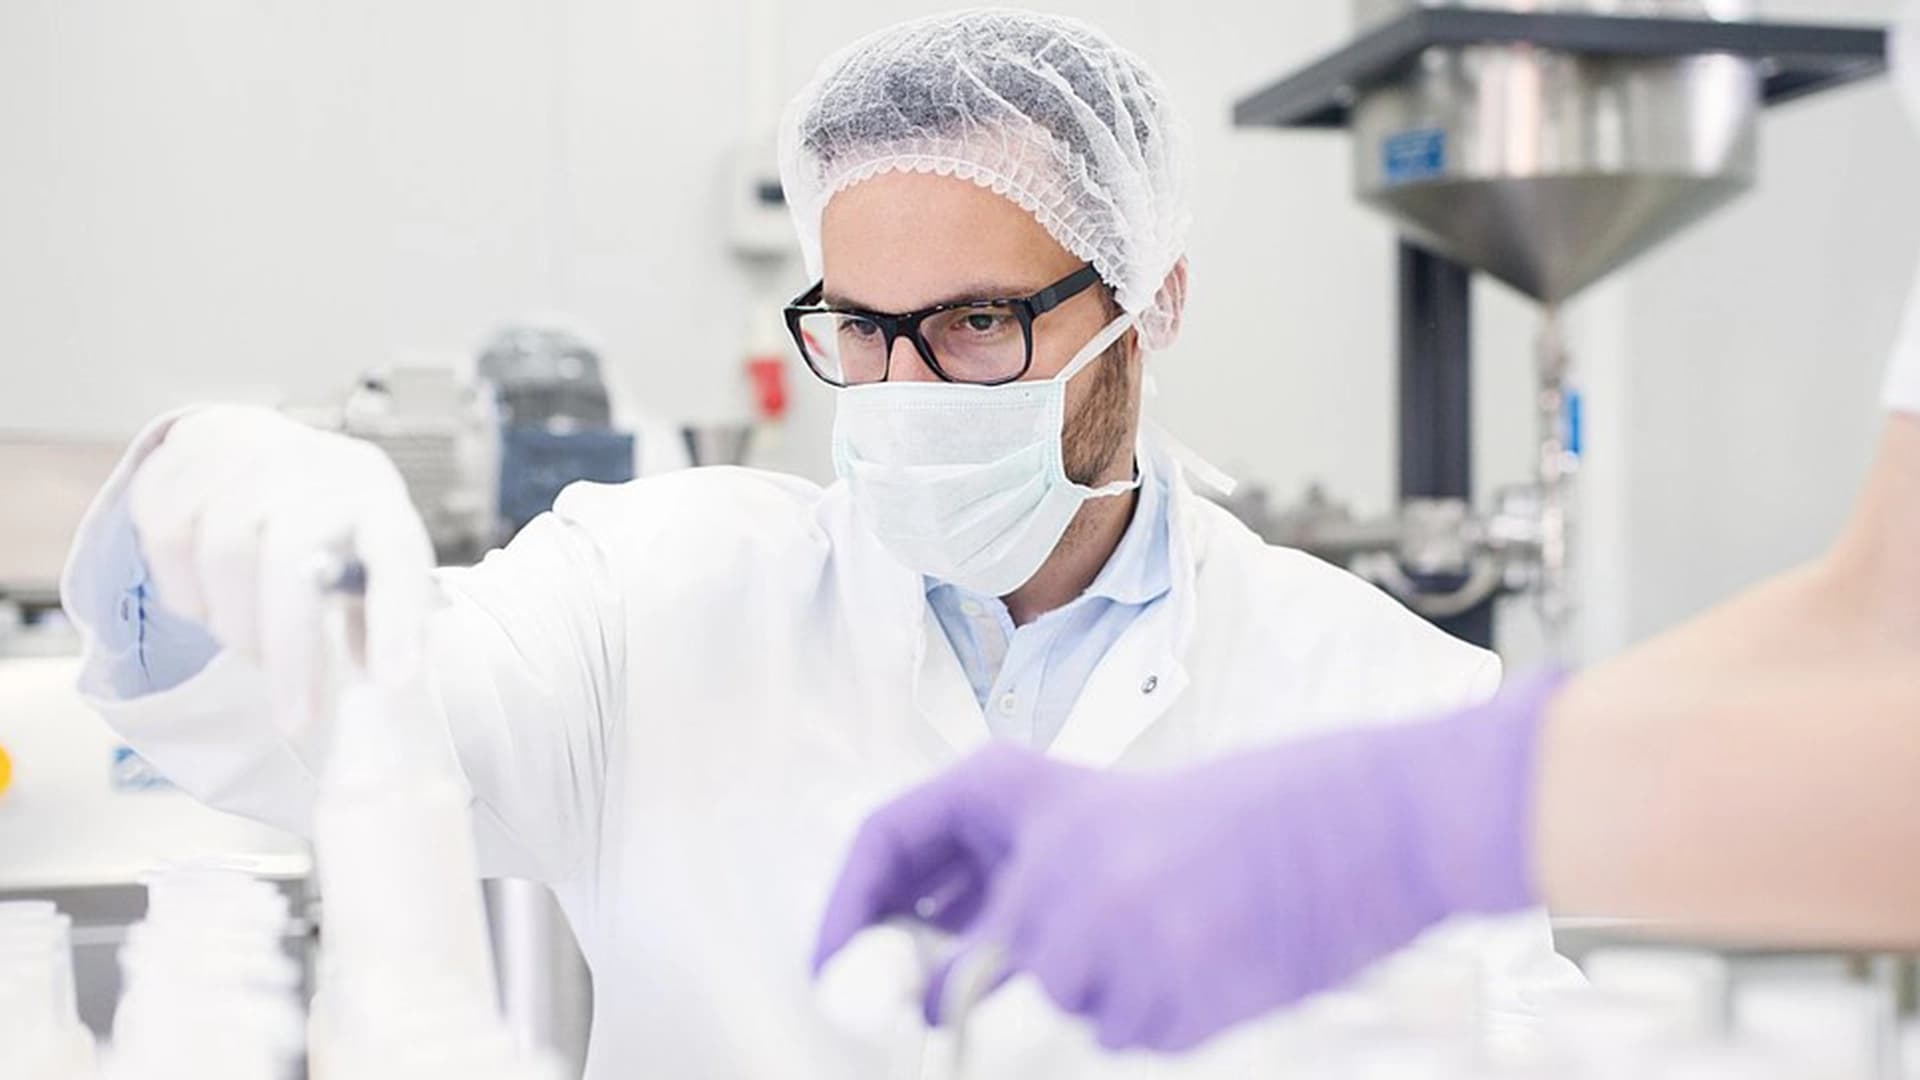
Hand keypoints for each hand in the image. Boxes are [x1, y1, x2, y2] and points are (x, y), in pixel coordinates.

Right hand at [127, 405, 434, 729]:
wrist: (259, 442)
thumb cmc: (327, 521)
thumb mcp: (371, 558)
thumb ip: (379, 615)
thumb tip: (378, 678)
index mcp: (375, 498)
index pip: (393, 556)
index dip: (394, 620)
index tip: (394, 681)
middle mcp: (314, 471)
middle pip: (291, 562)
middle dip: (290, 654)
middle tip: (296, 720)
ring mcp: (244, 457)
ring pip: (223, 554)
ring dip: (234, 622)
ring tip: (251, 643)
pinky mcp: (180, 462)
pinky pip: (167, 540)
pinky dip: (185, 589)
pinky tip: (208, 597)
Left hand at [814, 676, 1559, 1051]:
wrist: (1377, 819)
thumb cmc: (1256, 810)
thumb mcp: (1118, 810)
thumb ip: (1024, 866)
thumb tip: (934, 956)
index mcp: (1035, 790)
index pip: (889, 839)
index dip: (845, 910)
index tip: (835, 966)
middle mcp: (1051, 863)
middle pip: (955, 987)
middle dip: (972, 1009)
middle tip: (1022, 997)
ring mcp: (1105, 941)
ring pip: (1041, 1025)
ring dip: (1085, 1010)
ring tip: (1167, 949)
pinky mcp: (1162, 1006)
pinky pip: (1114, 1046)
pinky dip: (1147, 1026)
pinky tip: (1206, 970)